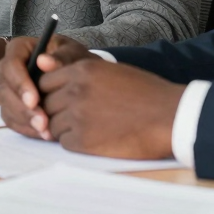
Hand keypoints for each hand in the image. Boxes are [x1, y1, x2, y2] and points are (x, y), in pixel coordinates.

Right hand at [0, 34, 92, 137]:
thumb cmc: (73, 61)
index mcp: (19, 48)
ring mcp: (6, 87)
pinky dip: (25, 128)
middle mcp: (7, 67)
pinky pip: (10, 119)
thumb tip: (43, 61)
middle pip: (3, 88)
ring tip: (45, 131)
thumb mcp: (72, 54)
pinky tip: (43, 133)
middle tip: (41, 122)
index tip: (34, 100)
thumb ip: (61, 57)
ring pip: (4, 106)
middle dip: (21, 108)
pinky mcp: (10, 105)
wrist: (77, 76)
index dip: (20, 83)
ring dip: (23, 120)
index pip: (11, 64)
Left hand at [40, 59, 183, 159]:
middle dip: (56, 110)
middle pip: (46, 103)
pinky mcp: (83, 140)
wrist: (168, 116)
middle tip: (74, 117)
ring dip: (65, 128)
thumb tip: (51, 71)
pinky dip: (74, 142)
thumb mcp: (110, 72)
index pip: (45, 81)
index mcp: (81, 70)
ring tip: (88, 128)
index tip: (61, 99)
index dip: (51, 92)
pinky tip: (93, 139)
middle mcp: (75, 90)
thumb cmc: (144, 92)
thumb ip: (80, 73)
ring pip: (53, 123)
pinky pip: (64, 142)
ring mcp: (77, 115)